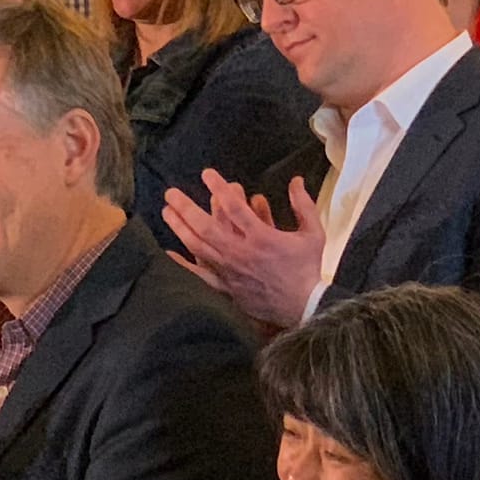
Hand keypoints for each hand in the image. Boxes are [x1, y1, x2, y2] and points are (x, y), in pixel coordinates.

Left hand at [161, 173, 323, 328]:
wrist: (302, 305)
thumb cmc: (307, 267)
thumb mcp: (313, 233)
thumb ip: (303, 205)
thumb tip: (296, 180)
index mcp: (262, 237)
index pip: (234, 208)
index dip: (219, 188)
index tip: (206, 174)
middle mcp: (240, 253)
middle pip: (206, 227)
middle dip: (186, 208)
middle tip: (171, 193)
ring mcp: (229, 270)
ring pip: (198, 247)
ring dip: (180, 228)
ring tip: (166, 212)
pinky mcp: (225, 286)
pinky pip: (199, 275)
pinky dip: (182, 264)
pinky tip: (167, 253)